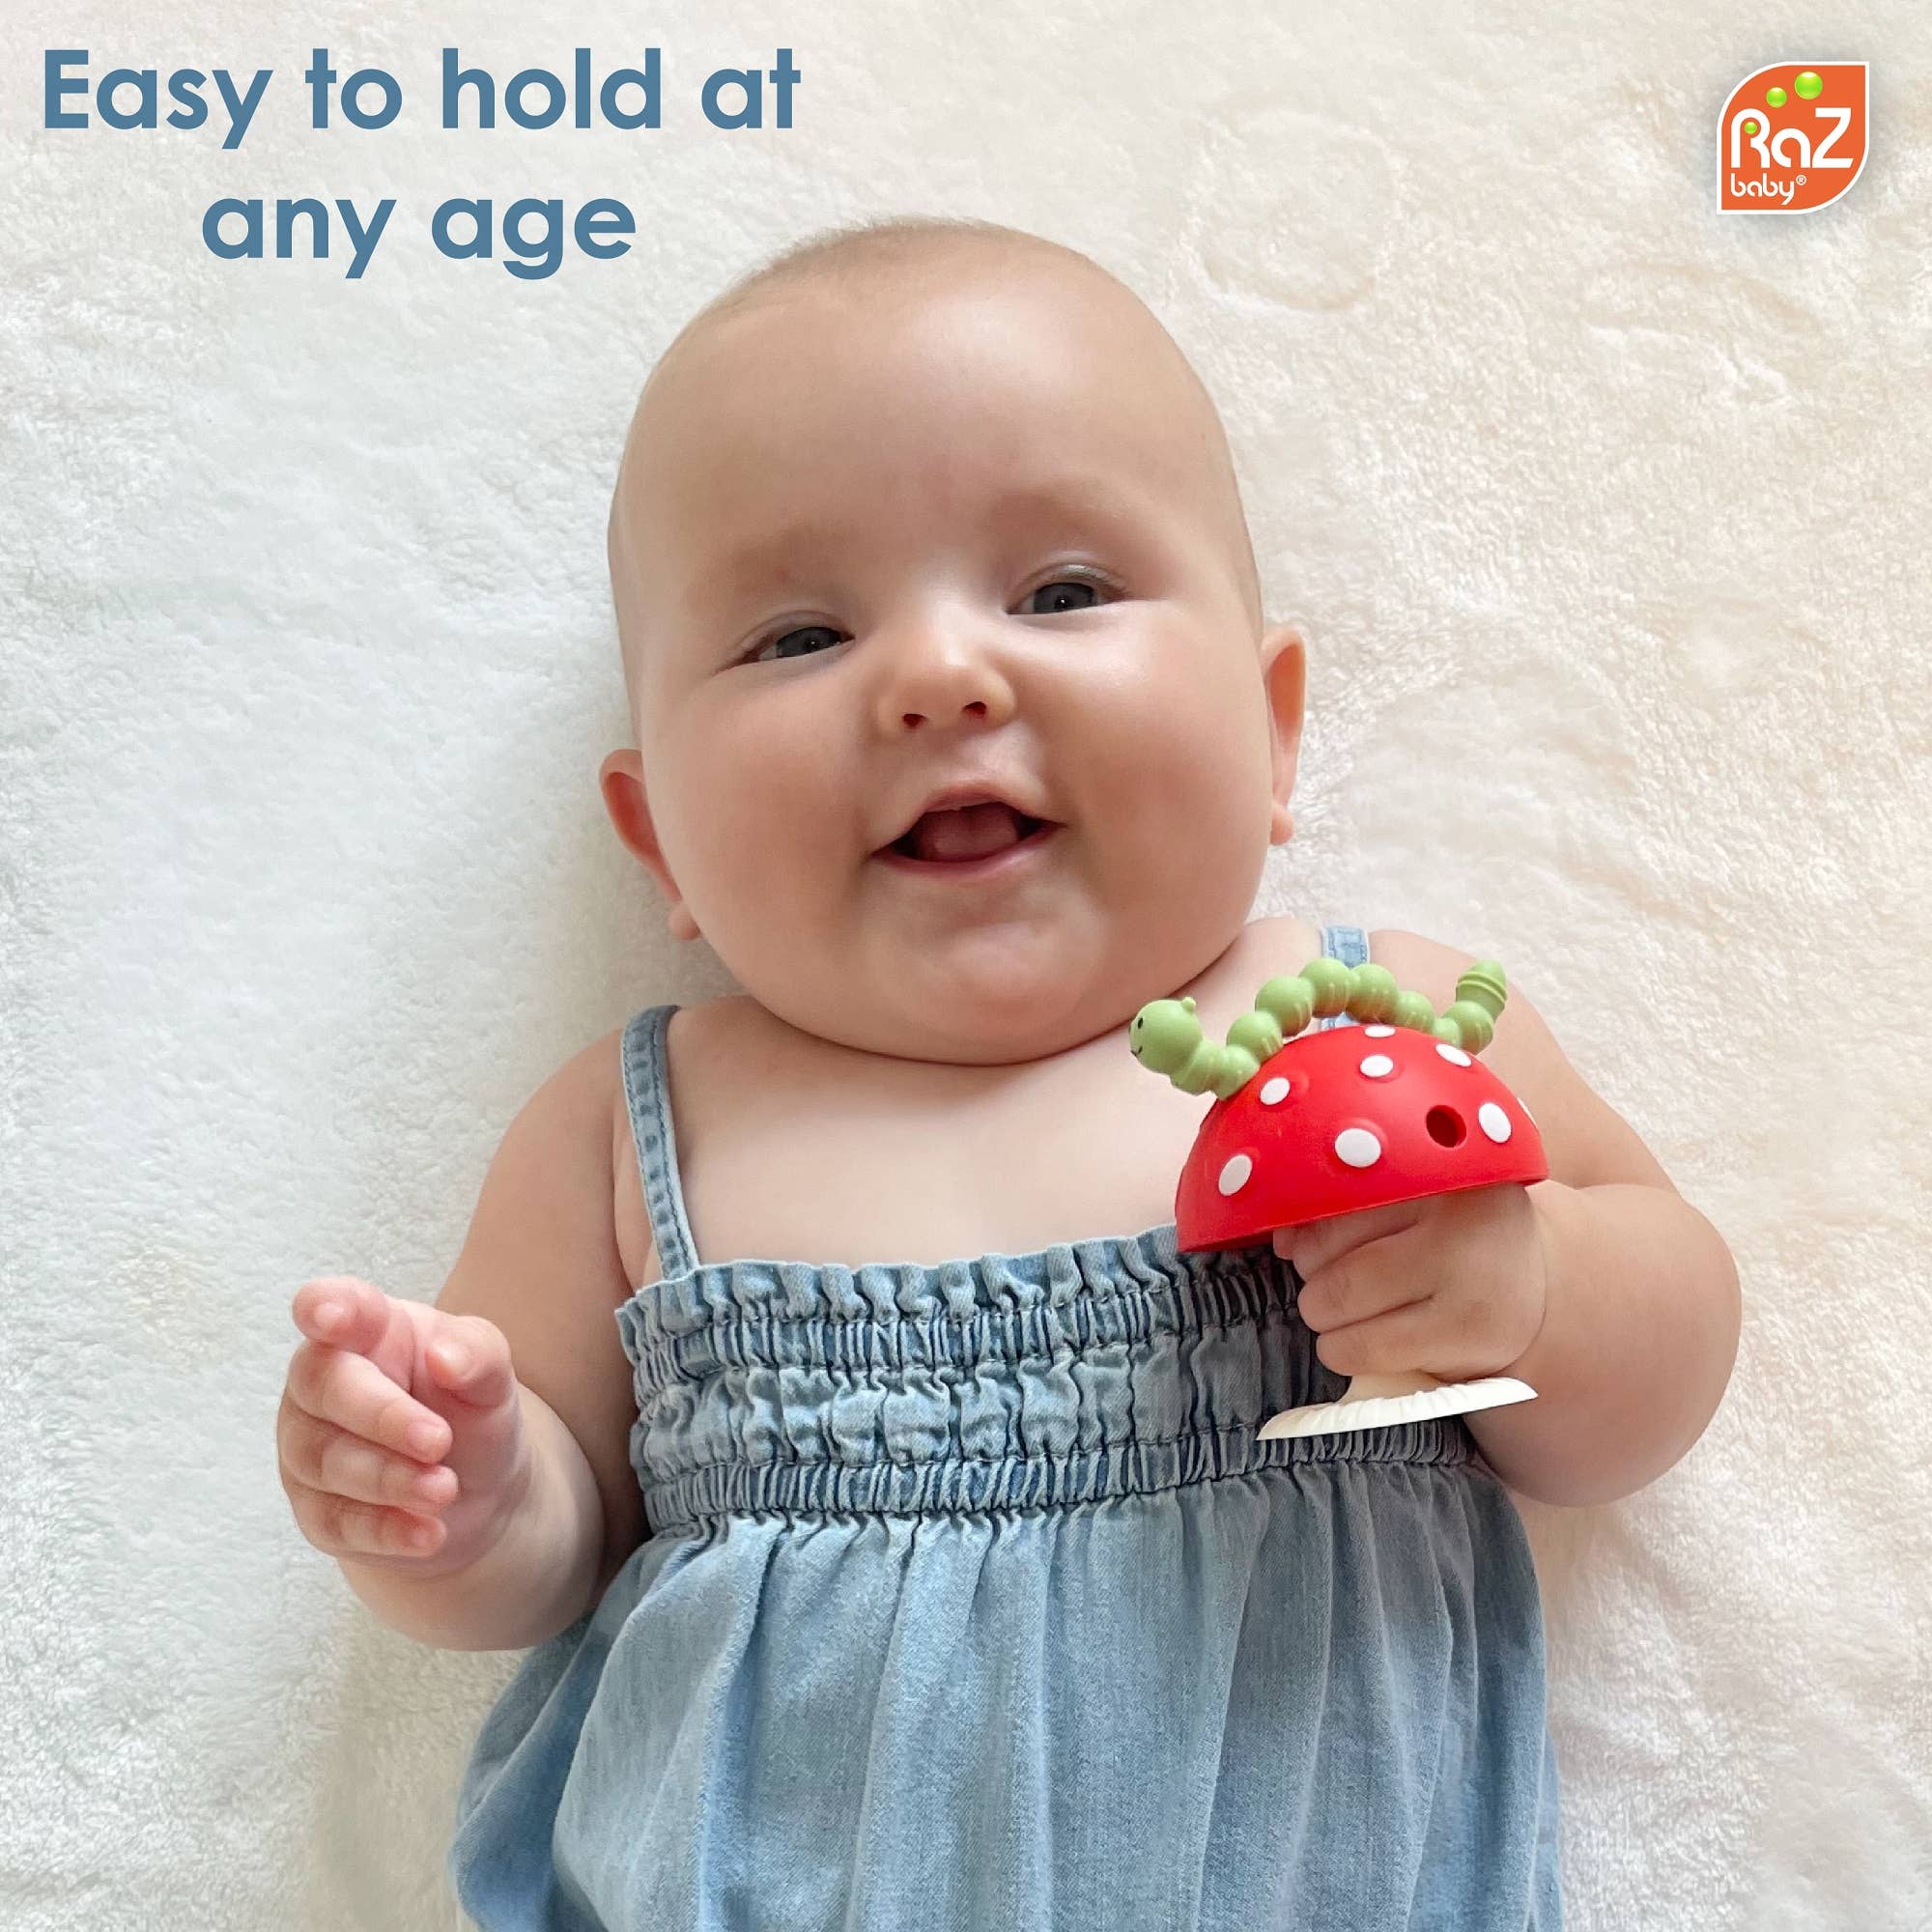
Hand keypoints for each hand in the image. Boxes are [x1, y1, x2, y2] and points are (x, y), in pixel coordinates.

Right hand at [278, 1275, 531, 1572]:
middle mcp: (322, 1384)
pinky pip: (338, 1522)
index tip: (329, 1315)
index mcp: (366, 1330)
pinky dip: (386, 1530)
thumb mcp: (490, 1375)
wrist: (480, 1490)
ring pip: (328, 1461)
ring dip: (390, 1479)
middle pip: (327, 1389)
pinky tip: (429, 1533)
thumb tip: (445, 1359)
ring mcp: (309, 1449)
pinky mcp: (318, 1512)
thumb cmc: (469, 1407)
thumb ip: (477, 1355)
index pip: (331, 1305)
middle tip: (439, 1440)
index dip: (325, 1306)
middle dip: (383, 1415)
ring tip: (445, 1490)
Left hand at [1273, 1183, 1549, 1381]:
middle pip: (1331, 1247)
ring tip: (1335, 1310)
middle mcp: (1459, 1216)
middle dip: (1309, 1272)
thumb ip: (1347, 1206)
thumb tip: (1281, 1238)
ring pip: (1340, 1298)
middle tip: (1321, 1281)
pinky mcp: (1468, 1336)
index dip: (1302, 1225)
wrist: (1536, 1286)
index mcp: (1441, 1168)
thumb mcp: (1413, 1201)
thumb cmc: (1454, 1234)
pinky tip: (1350, 1342)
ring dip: (1319, 1312)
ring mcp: (1468, 1278)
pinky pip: (1367, 1348)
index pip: (1336, 1194)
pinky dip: (1340, 1348)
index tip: (1296, 1241)